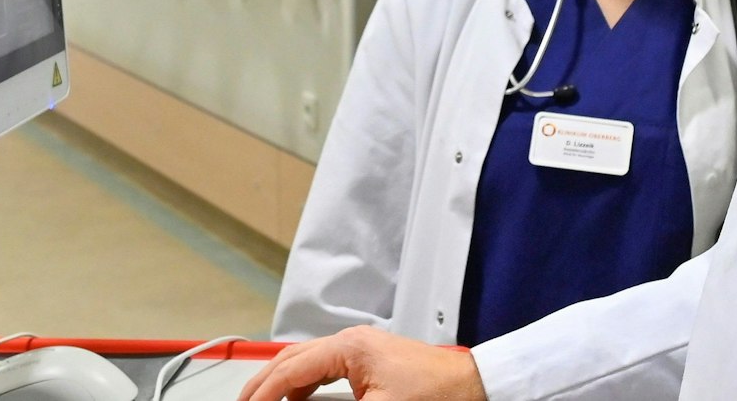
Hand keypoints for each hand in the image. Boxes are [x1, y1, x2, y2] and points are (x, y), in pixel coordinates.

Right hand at [236, 326, 486, 400]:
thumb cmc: (436, 395)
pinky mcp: (371, 362)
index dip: (262, 392)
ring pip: (306, 364)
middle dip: (264, 383)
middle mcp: (352, 341)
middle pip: (292, 360)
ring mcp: (361, 350)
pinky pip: (325, 370)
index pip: (290, 368)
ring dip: (283, 384)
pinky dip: (305, 385)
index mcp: (349, 346)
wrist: (473, 388)